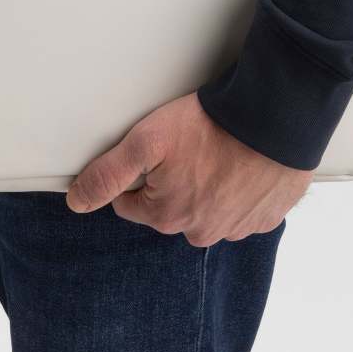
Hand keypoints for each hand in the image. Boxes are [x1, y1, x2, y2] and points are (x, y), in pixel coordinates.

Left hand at [66, 93, 311, 245]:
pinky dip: (240, 189)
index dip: (140, 174)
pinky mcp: (267, 216)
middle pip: (171, 208)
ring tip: (218, 152)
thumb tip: (77, 202)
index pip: (133, 203)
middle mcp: (202, 232)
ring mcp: (238, 227)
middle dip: (175, 181)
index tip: (156, 153)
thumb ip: (108, 174)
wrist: (274, 119)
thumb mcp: (146, 141)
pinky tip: (242, 163)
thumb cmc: (211, 126)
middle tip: (190, 147)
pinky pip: (243, 207)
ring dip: (209, 186)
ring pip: (208, 209)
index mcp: (168, 217)